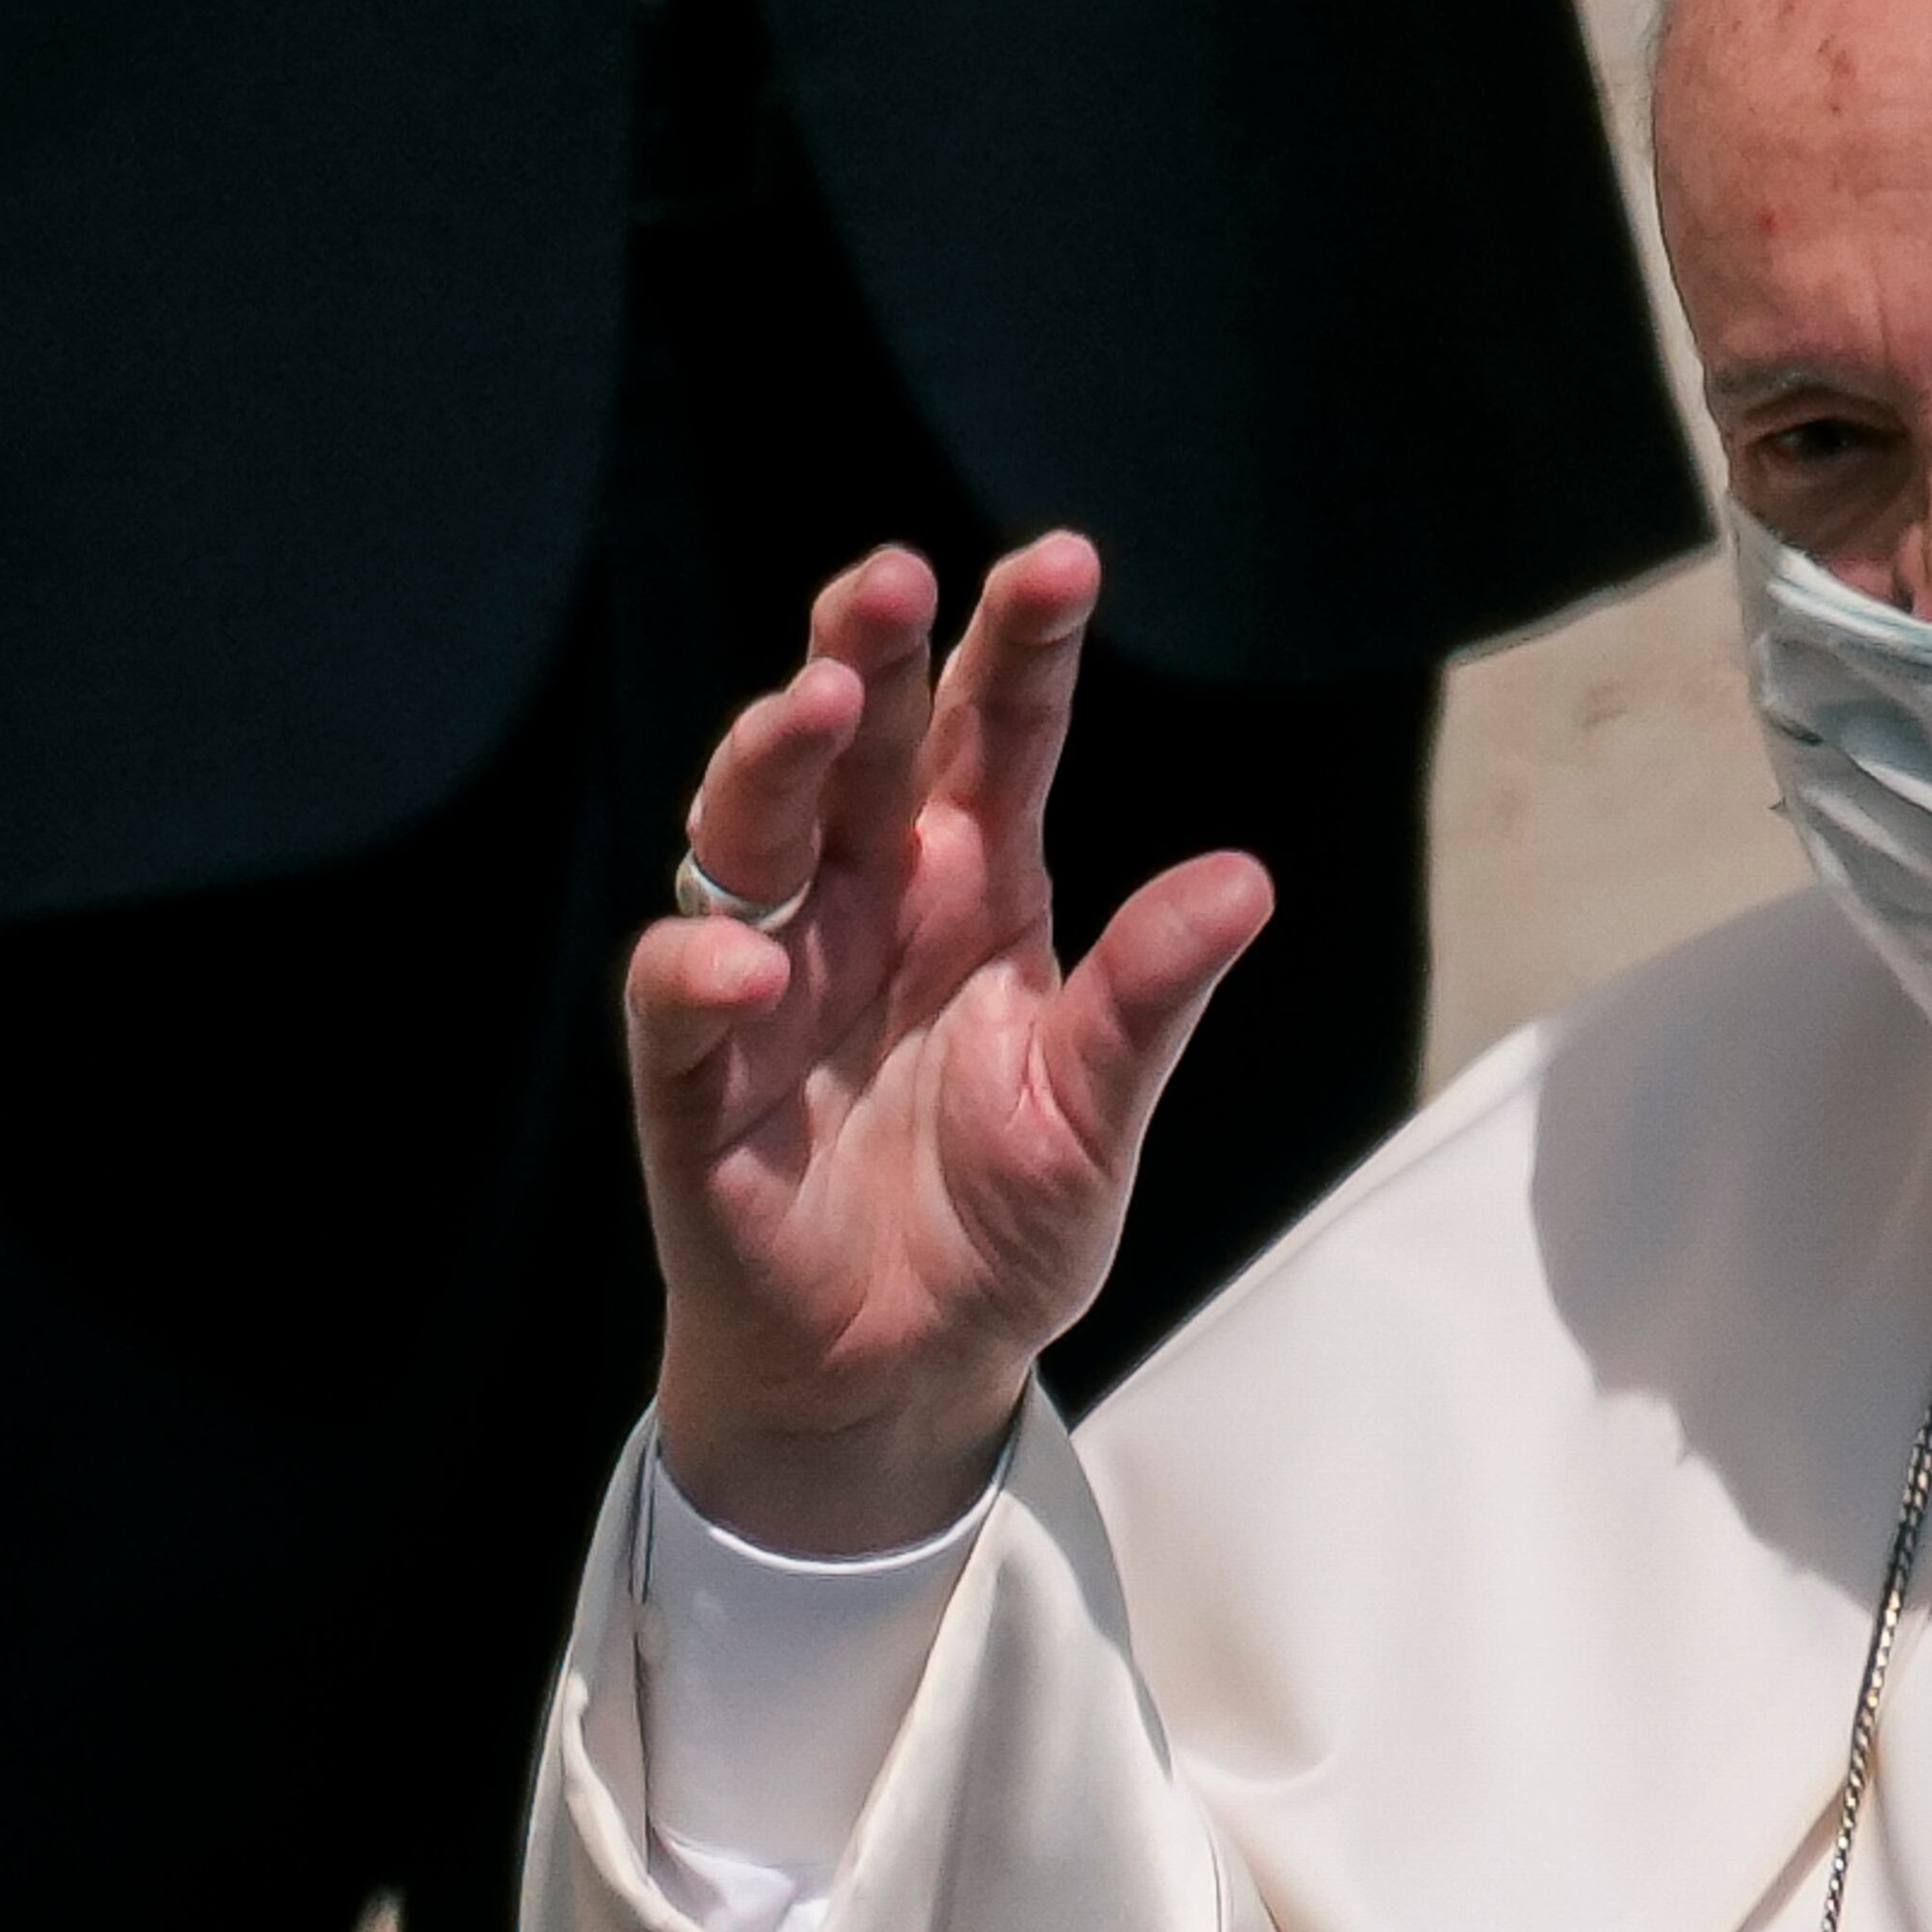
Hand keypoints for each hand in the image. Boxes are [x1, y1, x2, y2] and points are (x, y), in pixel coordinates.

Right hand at [631, 536, 1270, 1551]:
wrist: (909, 1371)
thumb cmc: (999, 1223)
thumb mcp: (1099, 1109)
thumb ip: (1152, 996)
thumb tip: (1248, 878)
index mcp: (971, 891)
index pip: (991, 739)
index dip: (1017, 648)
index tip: (1059, 560)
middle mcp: (862, 909)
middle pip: (850, 751)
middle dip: (865, 653)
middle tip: (889, 579)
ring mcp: (772, 988)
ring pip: (747, 842)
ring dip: (771, 765)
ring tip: (818, 706)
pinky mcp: (701, 1090)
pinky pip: (683, 1012)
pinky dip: (707, 979)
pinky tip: (753, 965)